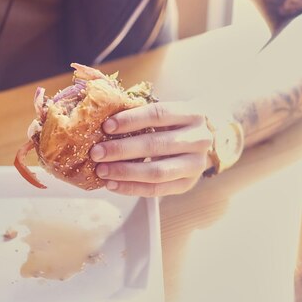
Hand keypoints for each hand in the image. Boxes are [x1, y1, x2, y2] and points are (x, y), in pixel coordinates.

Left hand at [90, 100, 212, 196]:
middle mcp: (199, 139)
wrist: (205, 138)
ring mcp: (196, 164)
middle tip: (97, 152)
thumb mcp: (168, 111)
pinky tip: (113, 184)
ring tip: (102, 171)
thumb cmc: (177, 122)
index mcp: (194, 113)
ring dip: (125, 172)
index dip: (132, 120)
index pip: (160, 114)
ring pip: (157, 172)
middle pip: (156, 145)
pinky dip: (131, 188)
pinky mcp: (188, 184)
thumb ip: (142, 114)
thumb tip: (105, 123)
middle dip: (122, 149)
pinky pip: (157, 190)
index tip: (107, 126)